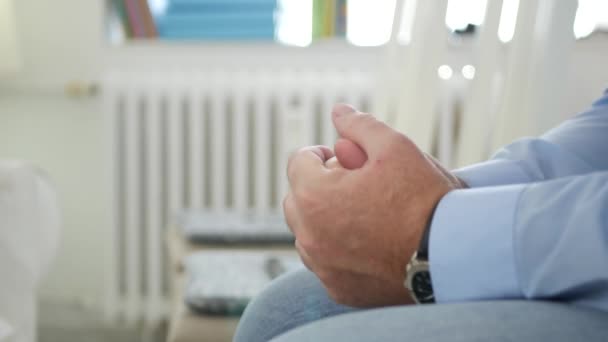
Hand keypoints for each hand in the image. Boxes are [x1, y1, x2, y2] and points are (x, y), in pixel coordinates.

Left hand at [284, 104, 464, 306]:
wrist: (451, 254)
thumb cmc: (423, 198)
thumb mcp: (395, 147)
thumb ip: (360, 126)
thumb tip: (338, 111)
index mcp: (314, 196)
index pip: (298, 162)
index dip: (320, 154)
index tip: (342, 157)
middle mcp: (309, 235)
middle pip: (297, 199)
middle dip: (319, 186)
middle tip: (354, 184)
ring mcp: (322, 266)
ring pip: (308, 233)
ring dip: (324, 219)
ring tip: (362, 212)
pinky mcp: (339, 289)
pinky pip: (325, 262)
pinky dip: (337, 249)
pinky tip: (368, 242)